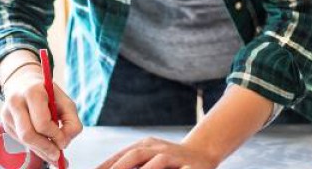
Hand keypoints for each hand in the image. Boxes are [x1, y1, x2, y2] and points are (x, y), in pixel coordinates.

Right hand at [0, 64, 82, 165]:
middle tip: (58, 156)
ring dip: (40, 150)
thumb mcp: (65, 101)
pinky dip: (35, 147)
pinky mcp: (5, 123)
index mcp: (32, 92)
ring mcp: (7, 114)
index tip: (64, 142)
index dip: (54, 136)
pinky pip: (21, 141)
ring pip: (24, 140)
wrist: (24, 83)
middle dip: (45, 148)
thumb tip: (64, 143)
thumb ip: (71, 121)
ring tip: (54, 155)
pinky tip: (44, 147)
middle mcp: (15, 102)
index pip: (42, 122)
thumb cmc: (48, 94)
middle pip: (28, 134)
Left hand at [97, 136, 220, 168]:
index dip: (107, 164)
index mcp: (147, 145)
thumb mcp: (149, 157)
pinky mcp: (191, 167)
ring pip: (158, 161)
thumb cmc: (169, 160)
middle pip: (138, 154)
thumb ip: (130, 163)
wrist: (203, 153)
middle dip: (120, 166)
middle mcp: (160, 149)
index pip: (124, 154)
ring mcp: (175, 157)